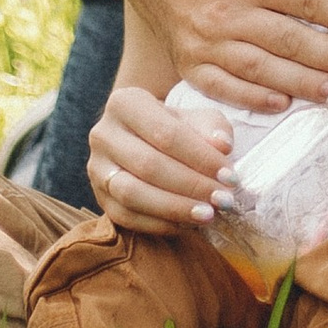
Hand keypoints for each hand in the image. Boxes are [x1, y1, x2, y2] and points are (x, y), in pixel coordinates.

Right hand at [86, 84, 230, 235]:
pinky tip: (187, 224)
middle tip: (223, 200)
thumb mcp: (196, 118)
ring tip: (208, 215)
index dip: (201, 158)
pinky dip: (159, 224)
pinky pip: (126, 217)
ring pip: (132, 194)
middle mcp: (103, 134)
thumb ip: (212, 128)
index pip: (166, 134)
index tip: (231, 177)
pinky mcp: (99, 197)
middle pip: (148, 165)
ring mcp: (97, 168)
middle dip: (191, 186)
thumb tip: (222, 146)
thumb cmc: (176, 127)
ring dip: (174, 208)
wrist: (144, 139)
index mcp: (125, 103)